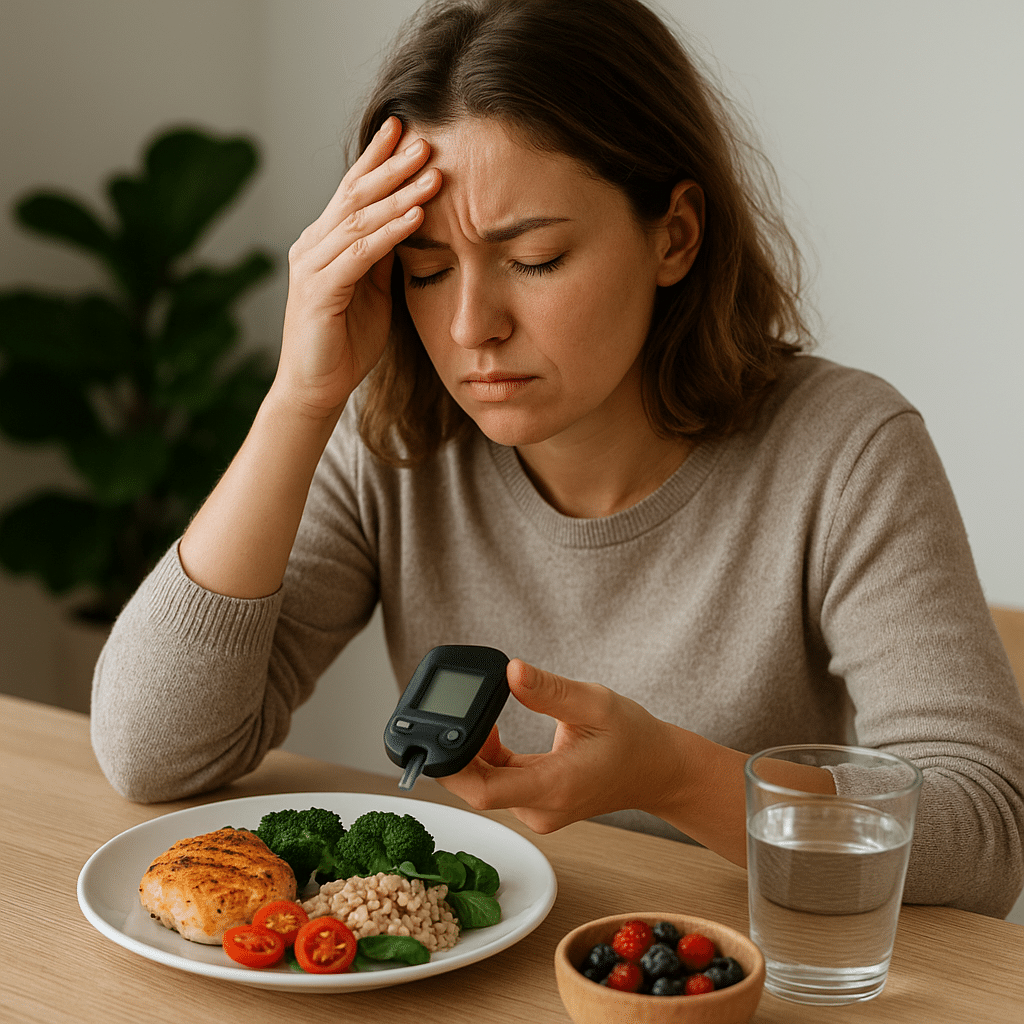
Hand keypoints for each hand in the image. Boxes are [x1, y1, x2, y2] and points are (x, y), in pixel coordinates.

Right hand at [276, 117, 441, 417]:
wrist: (316, 388)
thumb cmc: (346, 343)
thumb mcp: (373, 291)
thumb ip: (383, 256)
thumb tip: (409, 221)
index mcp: (323, 243)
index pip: (352, 191)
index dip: (377, 159)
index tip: (405, 130)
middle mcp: (311, 246)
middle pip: (354, 195)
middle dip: (390, 166)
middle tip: (424, 140)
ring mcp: (311, 267)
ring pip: (359, 220)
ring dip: (398, 195)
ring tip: (431, 173)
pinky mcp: (319, 292)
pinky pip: (360, 254)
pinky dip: (389, 234)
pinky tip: (416, 218)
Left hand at [438, 659, 684, 834]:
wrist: (657, 770)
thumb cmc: (633, 738)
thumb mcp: (595, 702)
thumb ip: (549, 690)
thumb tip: (511, 671)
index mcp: (555, 787)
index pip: (483, 791)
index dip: (451, 766)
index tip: (438, 735)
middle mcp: (540, 807)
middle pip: (476, 787)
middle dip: (457, 749)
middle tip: (453, 710)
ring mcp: (536, 809)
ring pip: (483, 784)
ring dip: (471, 751)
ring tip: (480, 713)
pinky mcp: (534, 802)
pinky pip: (496, 781)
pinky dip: (486, 757)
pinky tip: (493, 730)